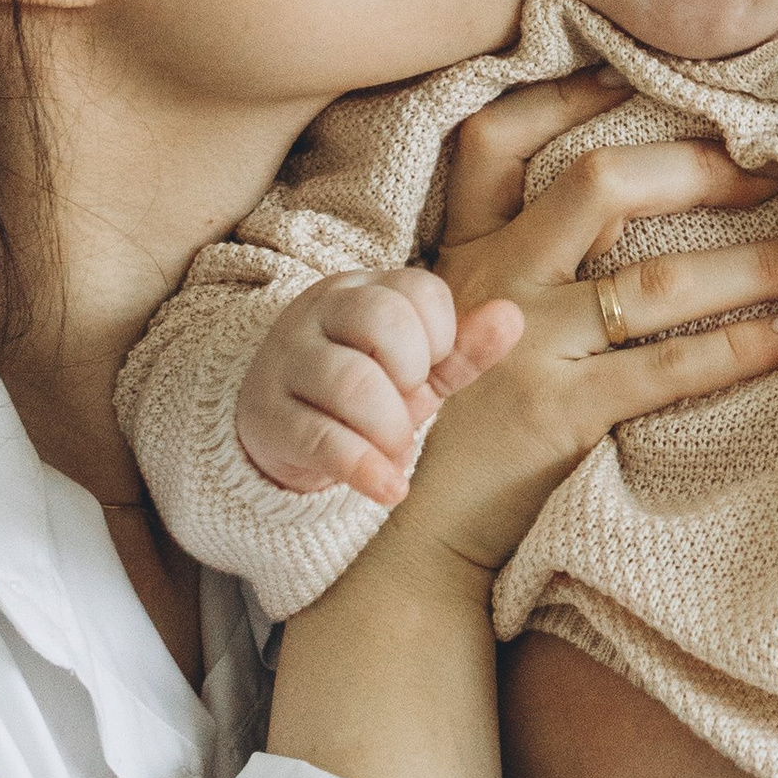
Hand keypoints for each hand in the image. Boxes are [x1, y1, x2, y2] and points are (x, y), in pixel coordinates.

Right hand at [234, 267, 522, 513]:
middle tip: (409, 404)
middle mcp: (317, 313)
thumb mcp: (417, 370)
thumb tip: (511, 317)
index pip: (419, 288)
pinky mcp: (267, 417)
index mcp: (360, 290)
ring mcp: (286, 361)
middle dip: (412, 374)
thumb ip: (462, 348)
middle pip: (382, 320)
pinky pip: (321, 439)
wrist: (284, 434)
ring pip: (352, 381)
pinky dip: (365, 468)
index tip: (426, 369)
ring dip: (391, 428)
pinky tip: (388, 488)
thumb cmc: (363, 392)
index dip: (440, 337)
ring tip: (396, 449)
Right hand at [400, 68, 777, 579]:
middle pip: (598, 184)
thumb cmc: (458, 420)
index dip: (566, 94)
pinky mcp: (560, 413)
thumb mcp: (463, 321)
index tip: (641, 72)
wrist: (412, 533)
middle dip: (700, 167)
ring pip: (658, 280)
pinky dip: (746, 344)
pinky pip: (671, 366)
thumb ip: (519, 262)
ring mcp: (524, 346)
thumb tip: (629, 200)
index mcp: (463, 249)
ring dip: (756, 263)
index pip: (495, 138)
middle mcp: (492, 283)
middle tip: (776, 167)